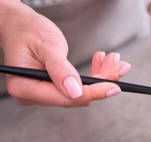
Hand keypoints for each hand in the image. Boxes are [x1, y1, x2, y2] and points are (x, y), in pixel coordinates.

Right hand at [0, 2, 130, 106]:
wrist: (20, 24)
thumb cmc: (28, 30)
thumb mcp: (47, 46)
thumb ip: (60, 70)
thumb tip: (76, 92)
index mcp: (25, 88)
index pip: (66, 98)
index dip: (93, 93)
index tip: (114, 87)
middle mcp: (33, 95)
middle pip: (76, 97)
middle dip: (101, 82)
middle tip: (121, 67)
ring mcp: (43, 94)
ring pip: (81, 92)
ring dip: (100, 77)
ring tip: (114, 61)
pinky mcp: (53, 89)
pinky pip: (78, 87)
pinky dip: (93, 75)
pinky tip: (102, 62)